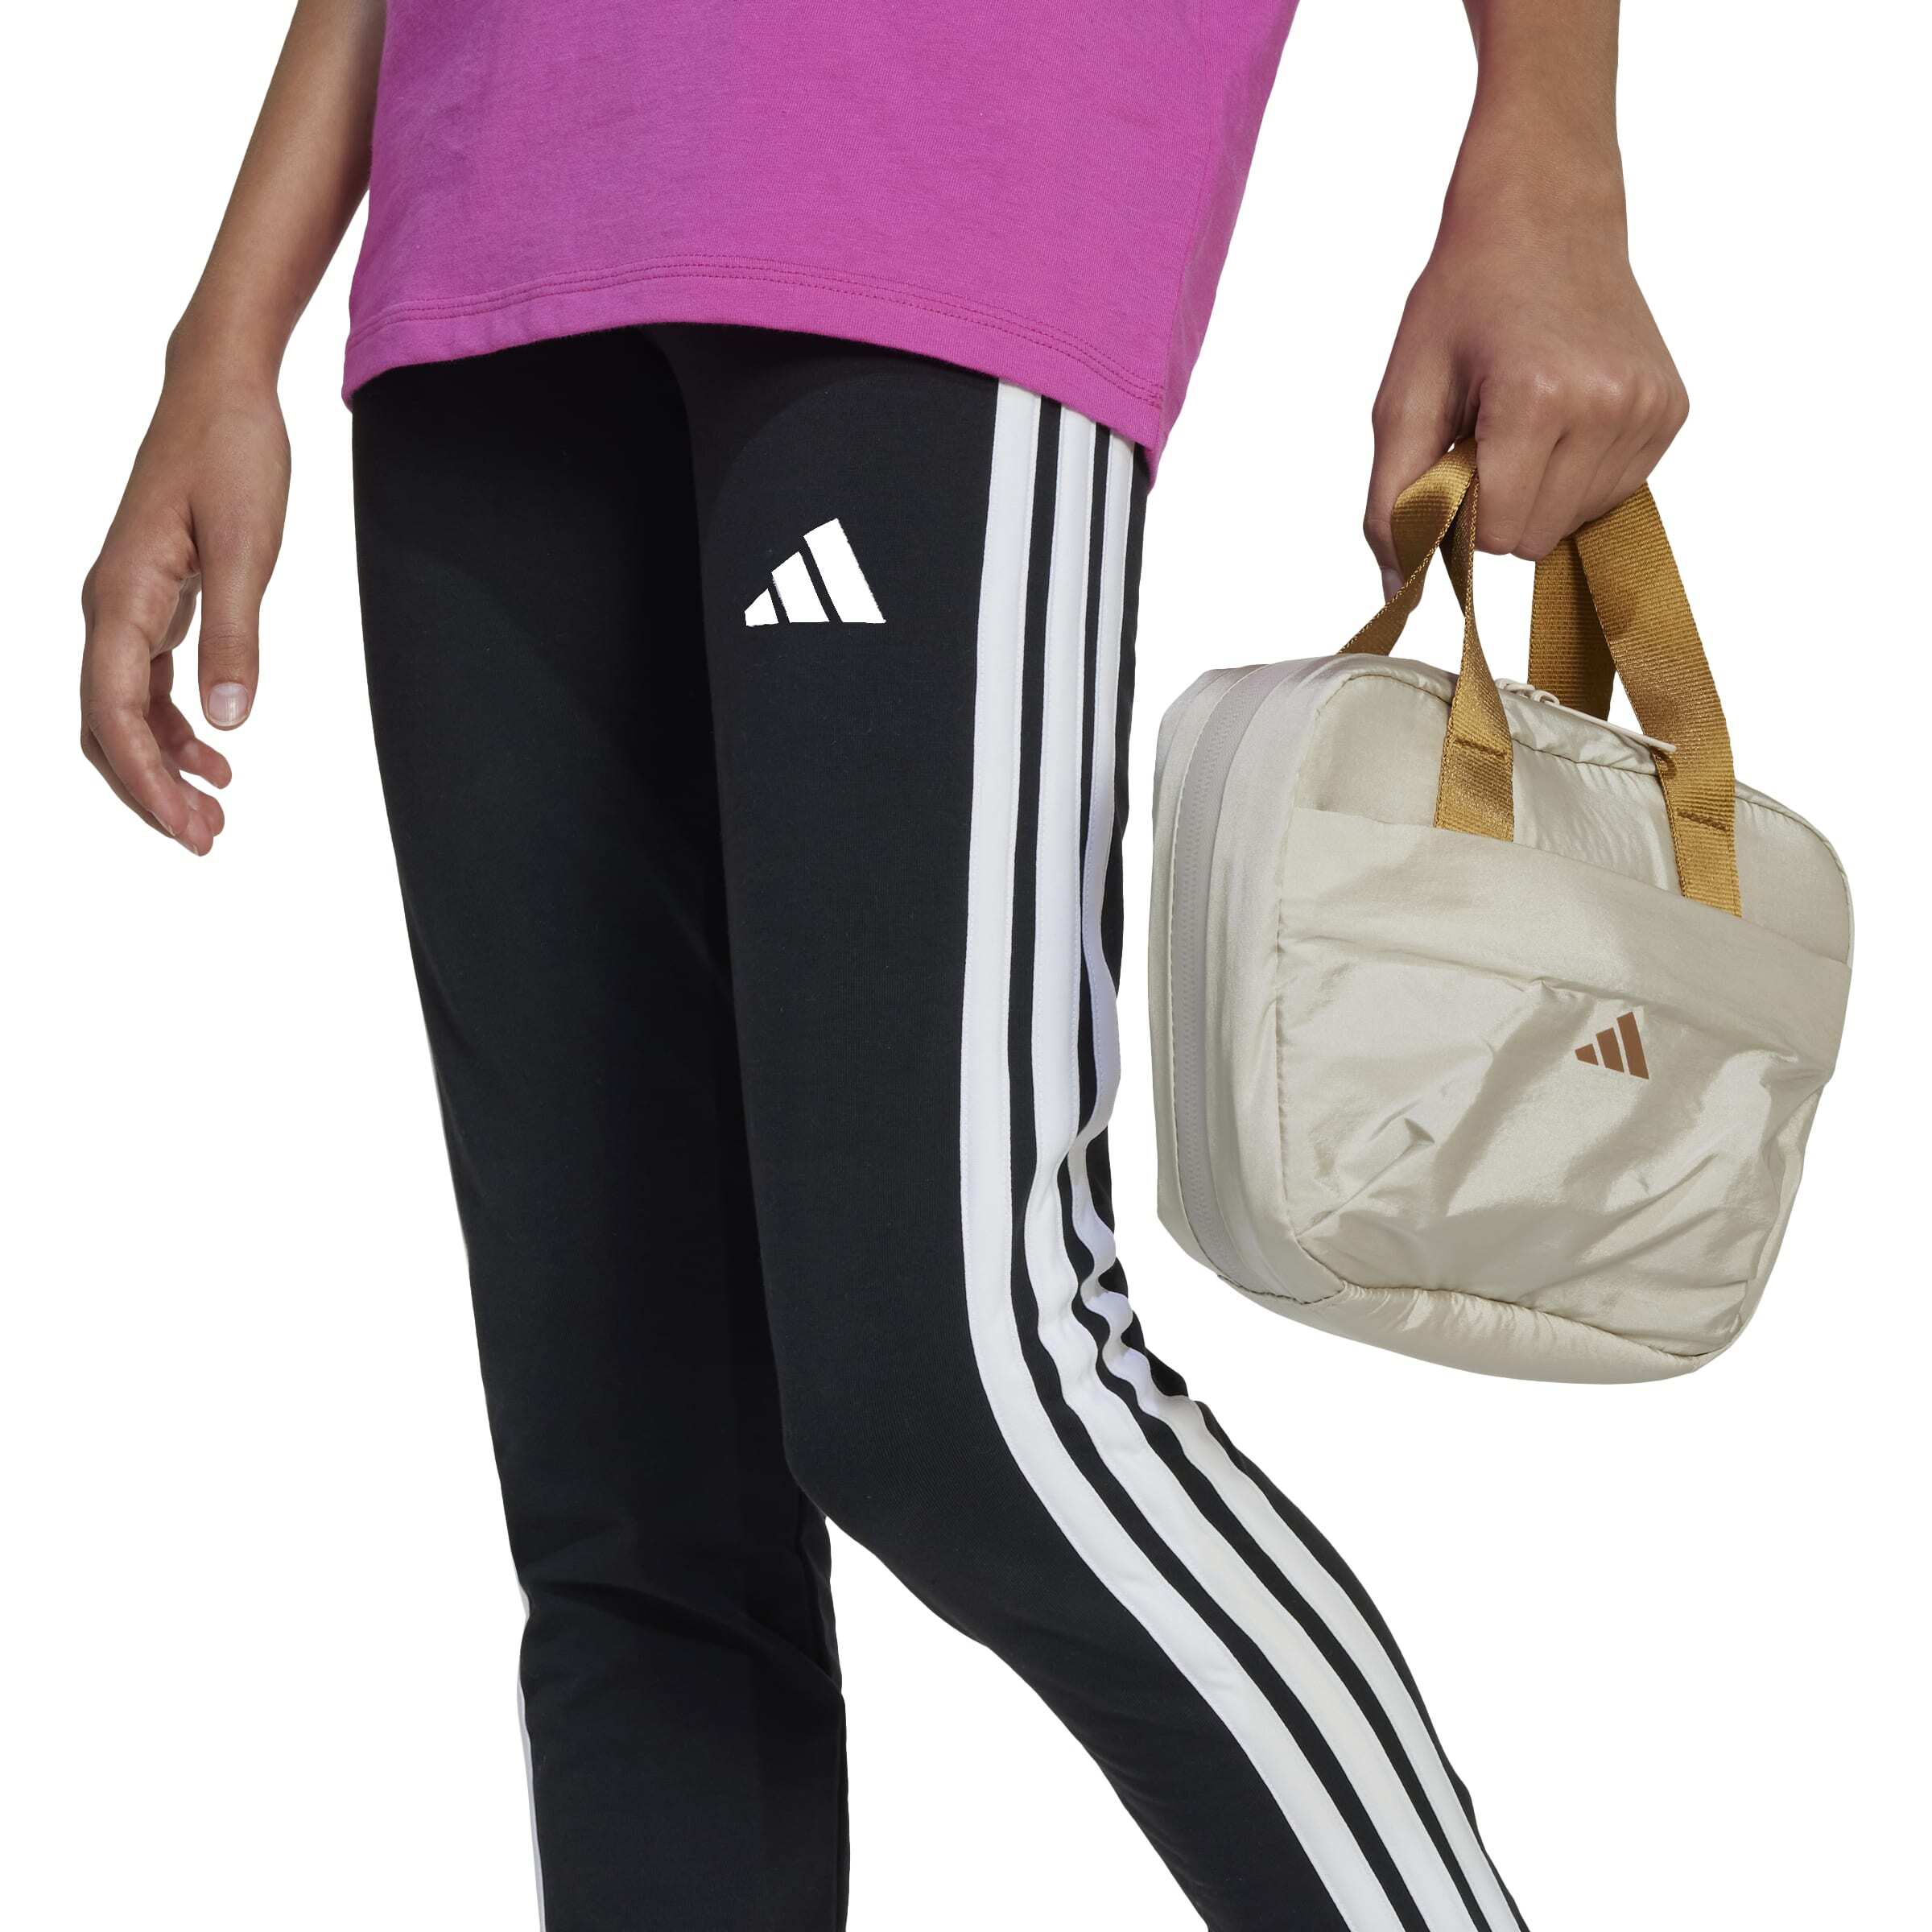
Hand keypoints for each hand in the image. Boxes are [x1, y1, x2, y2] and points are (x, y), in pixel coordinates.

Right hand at [80, 347, 289, 853]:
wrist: (221, 391)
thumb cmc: (232, 455)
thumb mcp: (250, 548)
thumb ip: (236, 636)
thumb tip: (229, 720)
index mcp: (121, 598)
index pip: (112, 712)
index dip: (145, 780)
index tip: (187, 828)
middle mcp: (109, 606)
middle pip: (107, 724)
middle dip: (150, 790)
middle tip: (206, 840)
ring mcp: (126, 605)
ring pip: (124, 710)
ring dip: (163, 766)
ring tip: (215, 814)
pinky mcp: (151, 599)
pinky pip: (145, 682)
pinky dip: (173, 727)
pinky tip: (215, 756)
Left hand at [1364, 147, 1687, 596]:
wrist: (1545, 215)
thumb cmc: (1465, 300)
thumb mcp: (1403, 397)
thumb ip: (1390, 502)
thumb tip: (1398, 591)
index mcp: (1538, 398)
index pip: (1496, 535)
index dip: (1462, 507)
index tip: (1457, 450)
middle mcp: (1609, 405)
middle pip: (1535, 539)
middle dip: (1499, 505)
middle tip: (1488, 432)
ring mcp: (1650, 409)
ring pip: (1574, 524)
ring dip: (1537, 492)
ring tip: (1525, 418)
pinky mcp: (1671, 411)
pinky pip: (1611, 495)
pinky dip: (1575, 475)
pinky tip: (1562, 418)